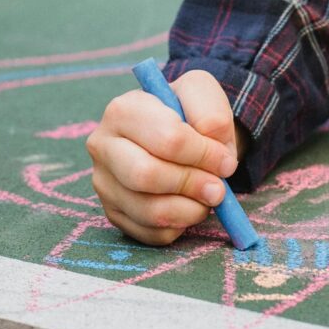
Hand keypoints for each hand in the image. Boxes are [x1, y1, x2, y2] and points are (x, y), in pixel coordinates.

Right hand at [86, 70, 241, 245]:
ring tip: (208, 197)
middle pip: (146, 175)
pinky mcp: (113, 213)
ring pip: (148, 210)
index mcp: (123, 110)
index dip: (204, 154)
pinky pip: (150, 233)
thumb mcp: (203, 95)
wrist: (176, 135)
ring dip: (190, 209)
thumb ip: (213, 115)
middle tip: (219, 187)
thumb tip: (216, 156)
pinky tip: (188, 206)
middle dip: (192, 184)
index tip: (225, 160)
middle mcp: (102, 146)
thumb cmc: (188, 114)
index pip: (167, 138)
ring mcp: (103, 183)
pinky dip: (180, 225)